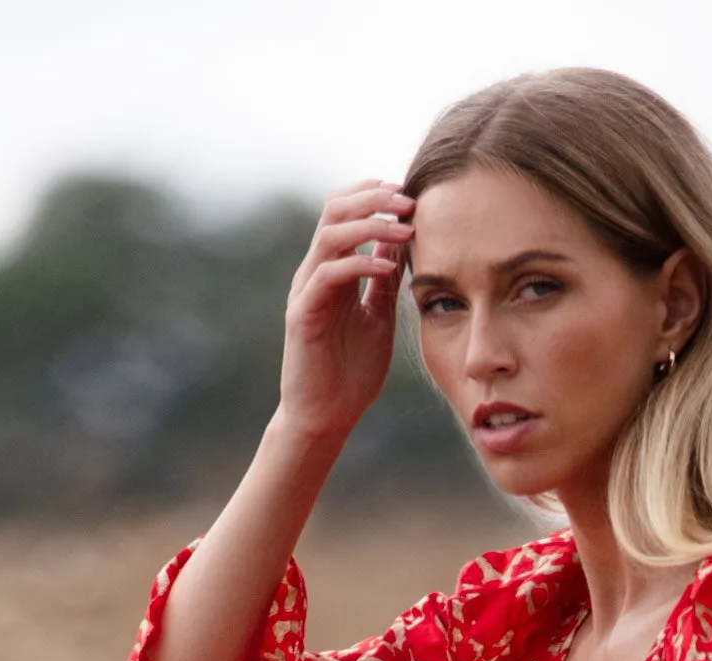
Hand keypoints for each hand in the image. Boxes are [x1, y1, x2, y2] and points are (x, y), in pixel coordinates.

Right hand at [277, 183, 413, 446]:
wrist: (327, 416)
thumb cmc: (352, 372)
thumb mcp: (378, 317)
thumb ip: (384, 281)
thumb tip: (400, 243)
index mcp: (333, 270)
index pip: (345, 214)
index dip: (373, 196)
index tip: (408, 194)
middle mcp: (315, 272)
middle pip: (335, 211)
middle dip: (372, 199)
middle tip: (408, 199)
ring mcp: (306, 291)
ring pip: (331, 235)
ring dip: (370, 225)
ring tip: (404, 228)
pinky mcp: (303, 314)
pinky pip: (329, 275)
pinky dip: (360, 264)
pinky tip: (389, 268)